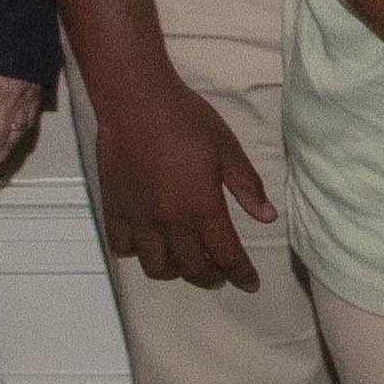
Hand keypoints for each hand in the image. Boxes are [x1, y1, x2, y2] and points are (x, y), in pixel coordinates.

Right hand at [85, 67, 277, 291]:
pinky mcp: (115, 209)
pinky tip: (147, 245)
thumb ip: (247, 185)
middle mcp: (170, 221)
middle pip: (193, 269)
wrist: (136, 101)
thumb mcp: (227, 148)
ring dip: (175, 272)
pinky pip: (122, 248)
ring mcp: (139, 218)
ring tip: (184, 264)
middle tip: (219, 275)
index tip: (250, 283)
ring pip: (156, 266)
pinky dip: (136, 254)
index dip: (241, 274)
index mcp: (202, 207)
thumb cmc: (186, 119)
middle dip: (211, 278)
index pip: (227, 255)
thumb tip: (268, 217)